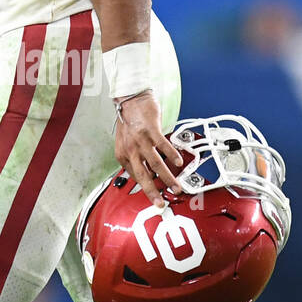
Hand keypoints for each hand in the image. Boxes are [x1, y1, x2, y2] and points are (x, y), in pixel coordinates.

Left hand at [114, 92, 183, 207]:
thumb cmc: (129, 120)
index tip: (155, 197)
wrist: (130, 99)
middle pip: (143, 176)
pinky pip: (163, 146)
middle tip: (160, 203)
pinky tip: (178, 162)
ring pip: (155, 164)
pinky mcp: (151, 130)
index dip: (145, 188)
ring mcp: (141, 140)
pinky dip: (171, 155)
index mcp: (122, 155)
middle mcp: (130, 150)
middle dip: (153, 192)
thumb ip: (133, 157)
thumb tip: (145, 171)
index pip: (135, 177)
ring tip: (175, 187)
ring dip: (167, 178)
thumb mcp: (125, 142)